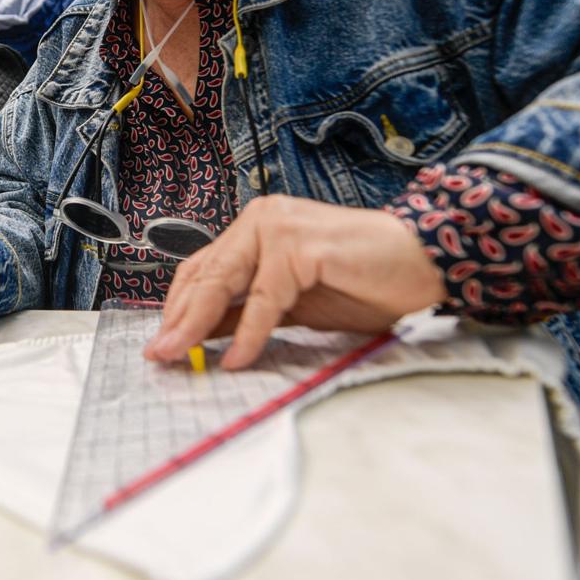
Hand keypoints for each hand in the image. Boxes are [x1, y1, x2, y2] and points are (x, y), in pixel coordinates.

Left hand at [145, 196, 443, 369]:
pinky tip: (237, 359)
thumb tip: (202, 336)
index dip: (177, 307)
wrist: (422, 265)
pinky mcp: (299, 246)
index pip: (202, 268)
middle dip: (177, 320)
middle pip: (205, 275)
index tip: (161, 342)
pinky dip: (249, 334)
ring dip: (197, 326)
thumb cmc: (364, 283)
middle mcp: (261, 219)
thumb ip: (246, 312)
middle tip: (158, 355)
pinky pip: (264, 300)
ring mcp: (279, 228)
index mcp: (256, 227)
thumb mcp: (292, 305)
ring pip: (224, 283)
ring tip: (180, 357)